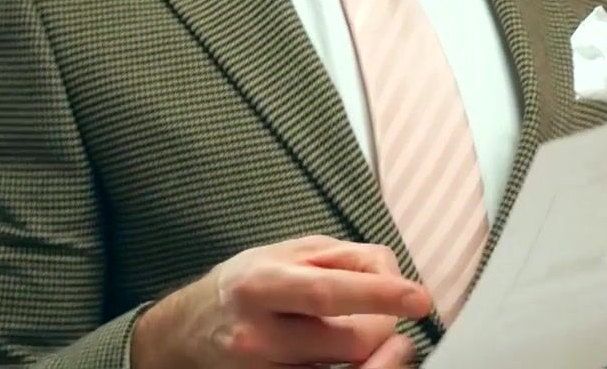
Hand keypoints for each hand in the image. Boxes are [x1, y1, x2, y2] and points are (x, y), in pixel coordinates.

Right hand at [132, 235, 431, 368]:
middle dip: (384, 327)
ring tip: (369, 331)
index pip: (330, 293)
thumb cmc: (247, 284)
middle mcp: (259, 333)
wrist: (187, 332)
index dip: (382, 296)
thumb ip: (346, 257)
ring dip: (373, 353)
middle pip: (350, 342)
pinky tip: (348, 354)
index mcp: (263, 284)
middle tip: (386, 313)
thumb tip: (394, 276)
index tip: (419, 299)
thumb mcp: (290, 252)